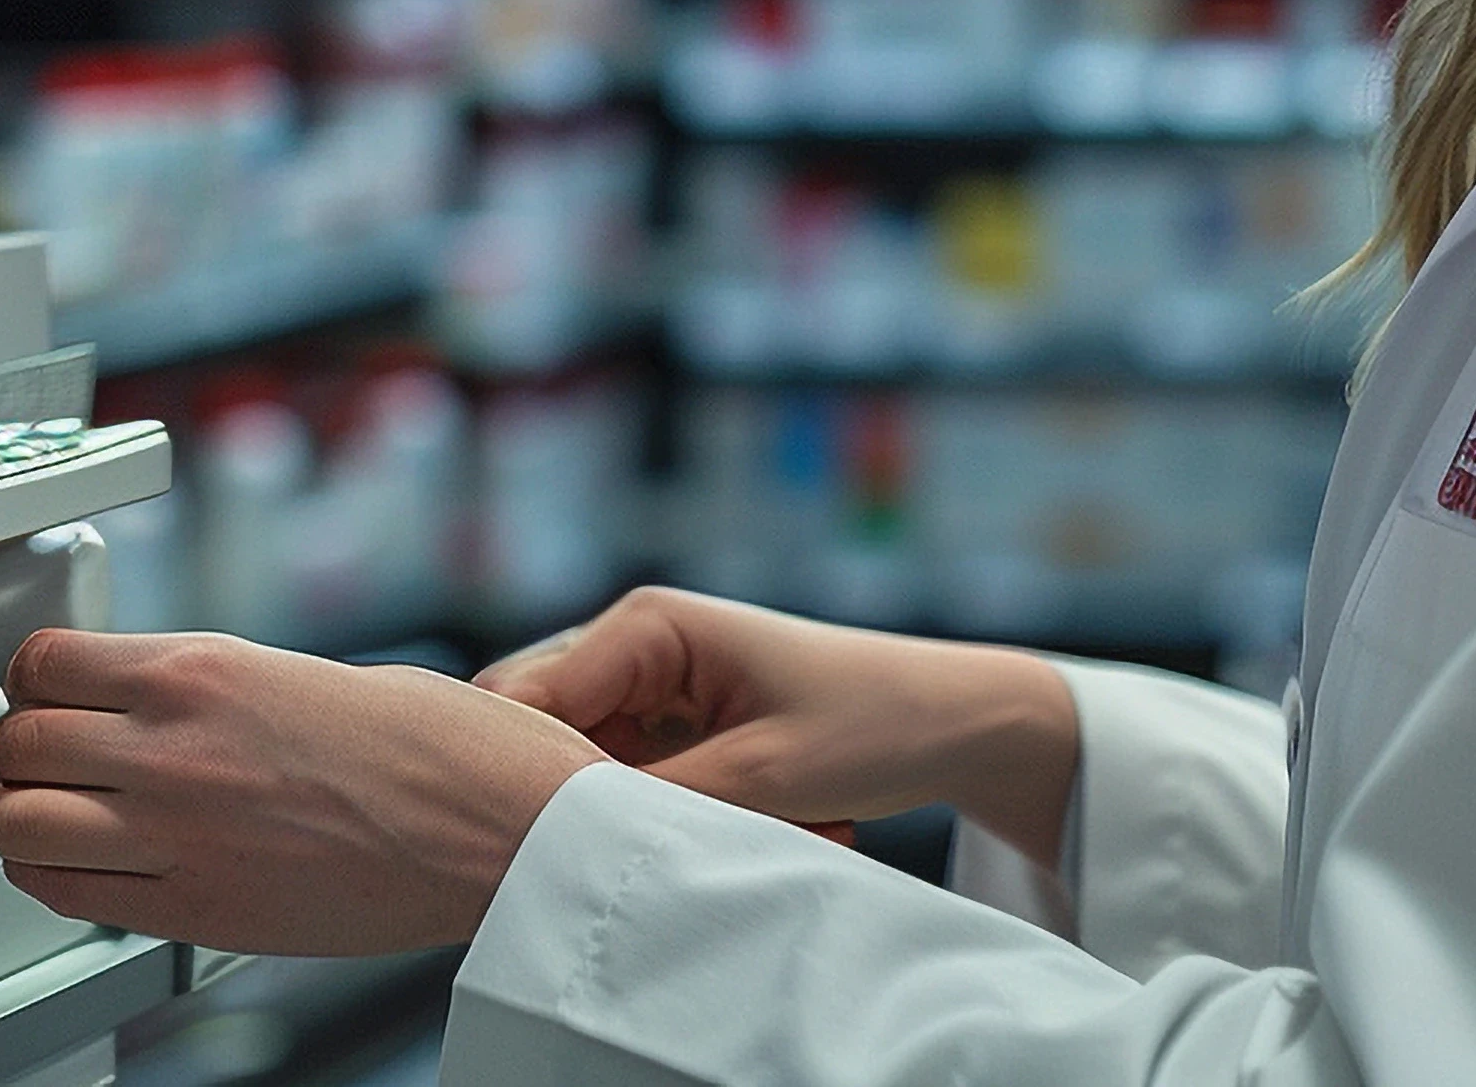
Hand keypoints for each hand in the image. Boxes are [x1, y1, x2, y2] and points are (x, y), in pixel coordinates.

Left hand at [0, 629, 604, 954]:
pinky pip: (66, 894)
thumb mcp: (303, 674)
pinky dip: (51, 878)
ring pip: (13, 824)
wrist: (500, 827)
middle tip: (46, 756)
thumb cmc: (435, 747)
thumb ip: (213, 690)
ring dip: (19, 817)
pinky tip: (78, 864)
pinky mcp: (195, 908)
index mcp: (201, 670)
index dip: (33, 681)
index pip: (42, 663)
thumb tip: (156, 705)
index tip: (45, 692)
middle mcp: (171, 747)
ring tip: (50, 814)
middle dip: (20, 750)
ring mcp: (175, 833)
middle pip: (14, 743)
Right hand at [476, 588, 1079, 860]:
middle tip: (634, 848)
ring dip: (625, 812)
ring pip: (581, 766)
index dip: (521, 776)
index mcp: (646, 626)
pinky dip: (658, 815)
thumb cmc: (871, 726)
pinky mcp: (670, 725)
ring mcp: (650, 684)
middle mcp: (634, 644)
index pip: (525, 701)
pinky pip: (625, 779)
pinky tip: (725, 827)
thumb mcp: (763, 776)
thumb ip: (654, 803)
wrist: (954, 723)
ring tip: (702, 833)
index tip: (546, 850)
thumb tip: (565, 842)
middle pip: (540, 733)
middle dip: (574, 799)